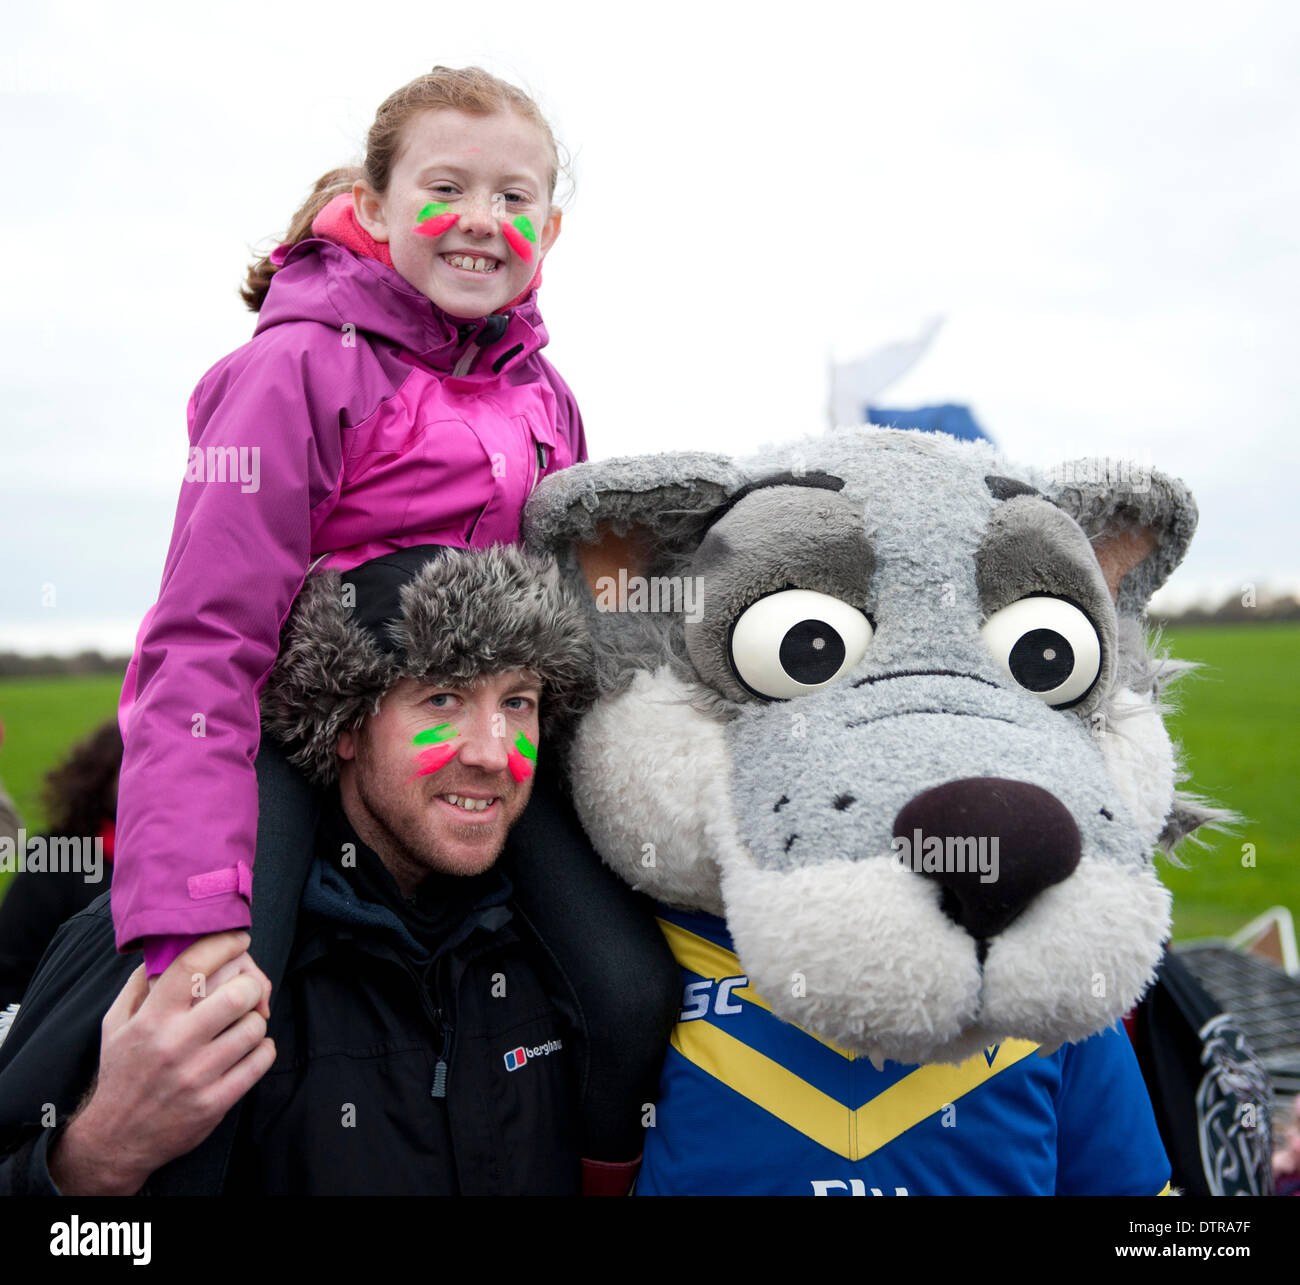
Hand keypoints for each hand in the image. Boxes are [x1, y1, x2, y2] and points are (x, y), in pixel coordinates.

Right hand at [48, 931, 275, 1195]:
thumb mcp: (116, 1024)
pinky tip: (250, 1048)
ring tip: (245, 1022)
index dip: (223, 944)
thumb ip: (139, 984)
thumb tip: (165, 949)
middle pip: (238, 995)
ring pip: (254, 1028)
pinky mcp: (215, 1103)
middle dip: (251, 985)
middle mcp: (175, 1045)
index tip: (240, 939)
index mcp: (151, 1020)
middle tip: (248, 988)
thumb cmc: (122, 1073)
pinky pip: (260, 1062)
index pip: (191, 967)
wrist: (116, 1139)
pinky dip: (263, 1049)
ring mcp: (197, 1076)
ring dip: (257, 1019)